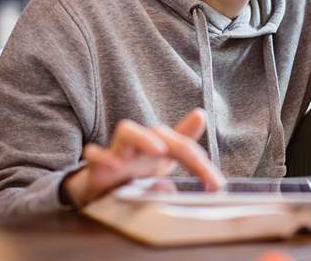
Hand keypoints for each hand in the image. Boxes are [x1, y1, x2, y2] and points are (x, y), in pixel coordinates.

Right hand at [62, 108, 224, 207]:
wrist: (98, 188)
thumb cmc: (132, 171)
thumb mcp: (162, 162)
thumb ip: (184, 149)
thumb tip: (201, 122)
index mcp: (158, 148)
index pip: (182, 146)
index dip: (200, 160)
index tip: (216, 183)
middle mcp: (140, 146)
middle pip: (160, 132)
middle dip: (183, 147)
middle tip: (200, 166)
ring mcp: (118, 153)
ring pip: (127, 131)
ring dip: (144, 138)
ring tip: (158, 150)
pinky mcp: (97, 167)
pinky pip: (95, 156)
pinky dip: (99, 156)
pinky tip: (107, 162)